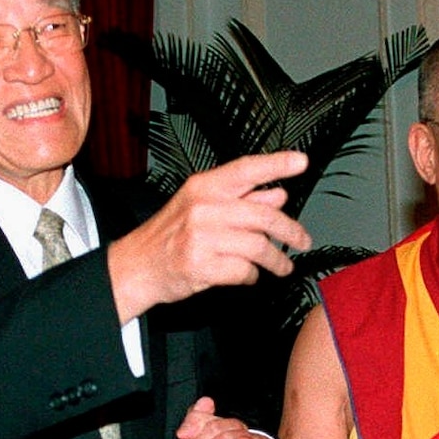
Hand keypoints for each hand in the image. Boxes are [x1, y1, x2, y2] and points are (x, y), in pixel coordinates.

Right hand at [109, 151, 311, 321]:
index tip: (300, 162)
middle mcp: (202, 208)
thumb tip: (277, 193)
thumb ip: (241, 198)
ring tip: (282, 266)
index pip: (246, 169)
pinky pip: (243, 271)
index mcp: (203, 187)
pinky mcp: (200, 265)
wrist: (136, 266)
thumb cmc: (169, 236)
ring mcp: (200, 237)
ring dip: (276, 260)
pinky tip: (248, 275)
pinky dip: (252, 276)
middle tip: (301, 240)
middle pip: (262, 214)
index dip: (275, 164)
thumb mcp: (201, 207)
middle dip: (290, 230)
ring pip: (258, 245)